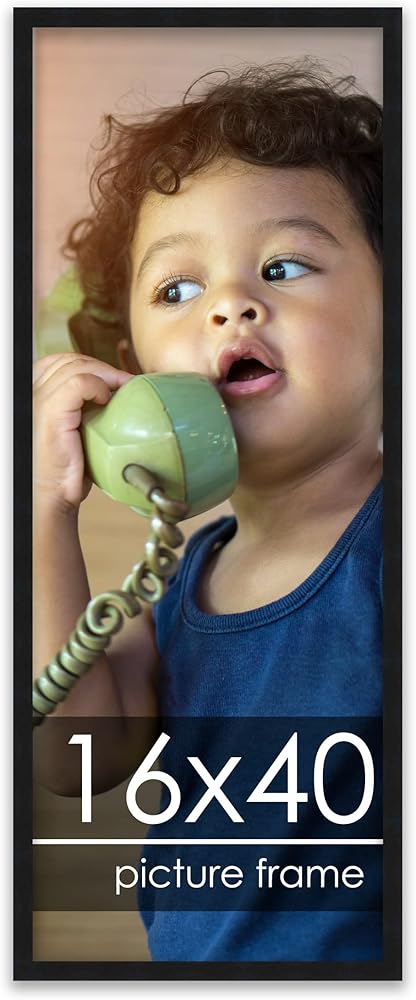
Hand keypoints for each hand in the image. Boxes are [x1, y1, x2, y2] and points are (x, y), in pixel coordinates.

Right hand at [33, 353, 131, 512]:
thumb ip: (79, 408)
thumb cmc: (64, 470)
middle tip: (125, 383)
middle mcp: (30, 394)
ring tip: (122, 390)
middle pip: (68, 360)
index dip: (88, 364)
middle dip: (101, 367)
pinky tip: (108, 400)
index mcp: (32, 395)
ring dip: (106, 375)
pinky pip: (79, 384)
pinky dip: (99, 386)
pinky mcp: (50, 414)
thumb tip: (111, 391)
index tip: (113, 379)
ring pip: (75, 367)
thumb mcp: (71, 431)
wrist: (52, 497)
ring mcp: (37, 402)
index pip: (58, 362)